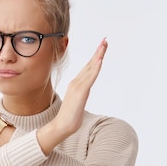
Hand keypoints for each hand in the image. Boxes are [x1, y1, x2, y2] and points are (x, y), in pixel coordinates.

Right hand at [37, 38, 107, 154]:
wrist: (61, 126)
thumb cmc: (70, 117)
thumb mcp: (77, 103)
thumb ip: (80, 96)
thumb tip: (83, 94)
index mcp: (76, 84)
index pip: (88, 68)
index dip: (95, 57)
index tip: (101, 47)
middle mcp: (76, 82)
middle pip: (90, 64)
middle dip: (98, 51)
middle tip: (105, 40)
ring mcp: (78, 86)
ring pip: (90, 68)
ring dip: (98, 55)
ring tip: (104, 45)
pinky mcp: (81, 92)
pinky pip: (90, 78)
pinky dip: (95, 68)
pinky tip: (100, 60)